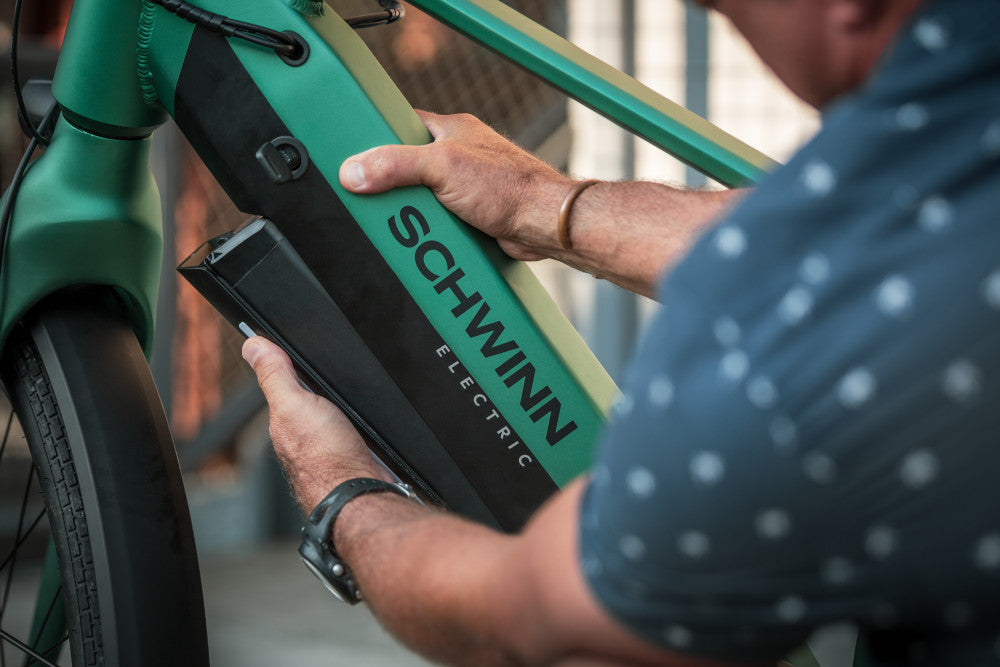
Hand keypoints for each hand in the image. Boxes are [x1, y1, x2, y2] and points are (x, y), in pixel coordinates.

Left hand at [242, 336, 389, 511]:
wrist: (361, 494)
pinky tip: (366, 422)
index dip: (293, 364)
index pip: (284, 382)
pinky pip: (356, 427)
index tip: (301, 351)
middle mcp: (303, 432)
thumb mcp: (295, 404)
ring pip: (336, 412)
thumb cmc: (327, 459)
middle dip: (323, 385)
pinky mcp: (354, 452)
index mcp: (284, 417)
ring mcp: (329, 444)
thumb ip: (275, 375)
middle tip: (330, 375)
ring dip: (345, 406)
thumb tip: (251, 345)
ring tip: (349, 399)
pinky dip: (362, 423)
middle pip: (312, 396)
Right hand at [339, 110, 571, 261]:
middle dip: (394, 190)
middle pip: (406, 170)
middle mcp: (457, 157)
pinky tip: (423, 241)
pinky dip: (430, 234)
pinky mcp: (471, 216)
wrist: (544, 225)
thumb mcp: (441, 167)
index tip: (356, 158)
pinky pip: (438, 224)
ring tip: (400, 227)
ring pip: (422, 201)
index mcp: (450, 131)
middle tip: (376, 203)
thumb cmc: (510, 187)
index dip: (377, 140)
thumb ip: (395, 166)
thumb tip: (355, 171)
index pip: (400, 127)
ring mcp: (464, 188)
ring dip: (412, 217)